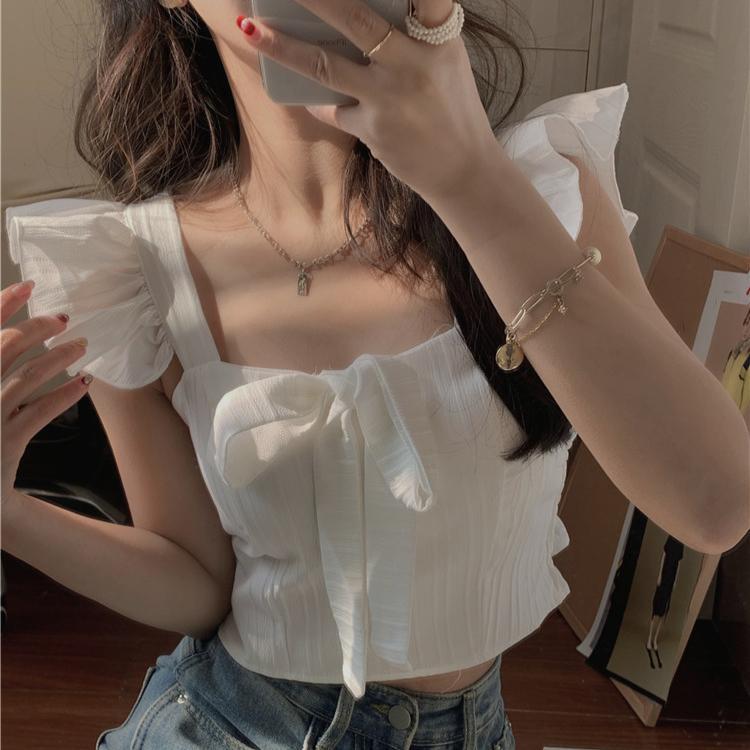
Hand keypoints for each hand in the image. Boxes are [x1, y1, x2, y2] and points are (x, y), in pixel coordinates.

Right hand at [1, 280, 90, 500]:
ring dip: (58, 357)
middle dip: (37, 328)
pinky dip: (63, 396)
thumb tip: (11, 336)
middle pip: (6, 349)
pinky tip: (83, 382)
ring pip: (27, 378)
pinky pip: (39, 415)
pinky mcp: (5, 444)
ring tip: (81, 344)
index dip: (3, 305)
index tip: (28, 286)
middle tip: (63, 317)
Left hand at [236, 0, 498, 200]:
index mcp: (437, 38)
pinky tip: (305, 97)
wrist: (463, 170)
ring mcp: (389, 98)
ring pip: (325, 66)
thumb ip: (414, 32)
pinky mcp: (372, 129)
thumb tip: (361, 12)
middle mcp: (413, 63)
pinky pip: (332, 109)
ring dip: (282, 46)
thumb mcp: (445, 60)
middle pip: (354, 18)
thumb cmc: (453, 110)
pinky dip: (317, 102)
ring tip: (250, 28)